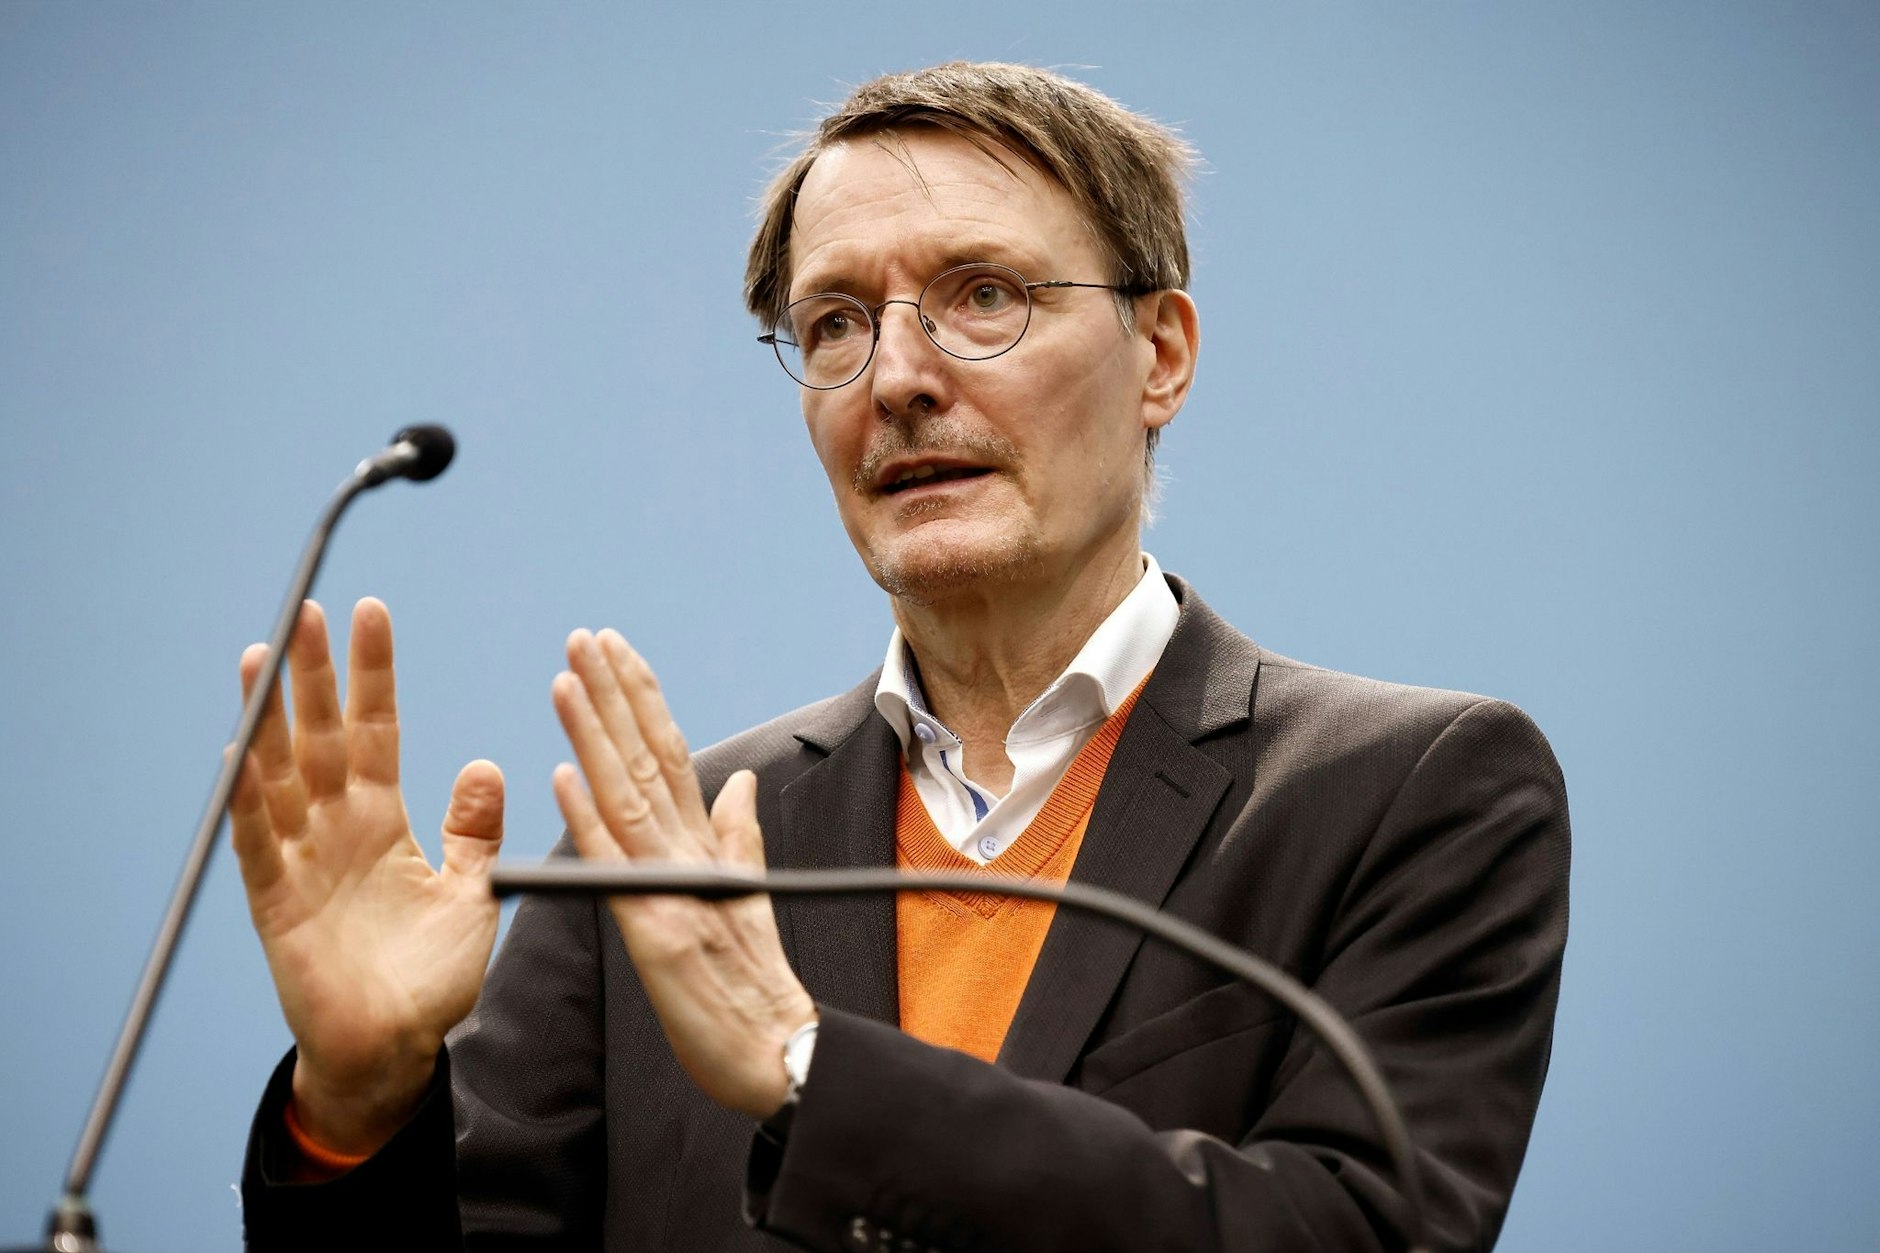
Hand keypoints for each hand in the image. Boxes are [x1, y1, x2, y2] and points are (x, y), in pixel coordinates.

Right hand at [228, 598, 505, 1154]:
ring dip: (270, 719)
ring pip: (280, 776)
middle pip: (322, 738)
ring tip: (262, 656)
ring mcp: (302, 862)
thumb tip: (485, 764)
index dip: (373, 676)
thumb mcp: (470, 892)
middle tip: (307, 611)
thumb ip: (473, 830)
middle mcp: (337, 831)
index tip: (371, 615)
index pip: (376, 731)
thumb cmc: (430, 976)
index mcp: (384, 822)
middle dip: (314, 677)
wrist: (397, 1050)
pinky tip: (238, 755)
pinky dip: (247, 803)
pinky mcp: (277, 904)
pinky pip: (258, 844)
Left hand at [551, 628, 814, 1118]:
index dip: (640, 699)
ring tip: (568, 680)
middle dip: (614, 694)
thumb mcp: (746, 898)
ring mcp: (672, 888)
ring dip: (595, 735)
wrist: (776, 1056)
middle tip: (584, 636)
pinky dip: (588, 820)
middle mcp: (688, 855)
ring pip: (626, 797)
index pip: (669, 755)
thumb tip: (737, 780)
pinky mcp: (654, 931)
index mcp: (704, 846)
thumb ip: (738, 837)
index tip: (615, 647)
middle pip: (646, 759)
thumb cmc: (752, 986)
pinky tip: (562, 777)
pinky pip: (615, 869)